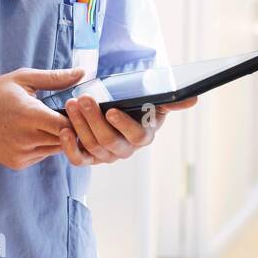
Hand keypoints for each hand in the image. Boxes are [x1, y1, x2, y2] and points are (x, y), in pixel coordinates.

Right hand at [0, 68, 84, 169]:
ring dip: (57, 137)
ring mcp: (21, 154)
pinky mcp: (17, 163)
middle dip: (70, 128)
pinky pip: (41, 155)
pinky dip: (43, 145)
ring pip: (55, 149)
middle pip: (64, 139)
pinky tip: (34, 132)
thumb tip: (82, 72)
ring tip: (49, 121)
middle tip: (67, 115)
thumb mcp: (22, 79)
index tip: (77, 109)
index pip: (67, 125)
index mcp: (29, 115)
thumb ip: (54, 78)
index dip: (76, 118)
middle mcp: (26, 139)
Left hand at [59, 95, 197, 165]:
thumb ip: (172, 101)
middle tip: (84, 99)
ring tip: (72, 104)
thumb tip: (194, 98)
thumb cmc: (137, 103)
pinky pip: (79, 159)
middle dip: (95, 119)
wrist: (118, 109)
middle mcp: (126, 149)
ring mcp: (107, 155)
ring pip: (93, 146)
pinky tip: (63, 129)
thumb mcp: (154, 99)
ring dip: (80, 125)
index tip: (112, 109)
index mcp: (144, 135)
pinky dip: (70, 147)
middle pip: (110, 141)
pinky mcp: (89, 157)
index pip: (137, 135)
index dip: (124, 124)